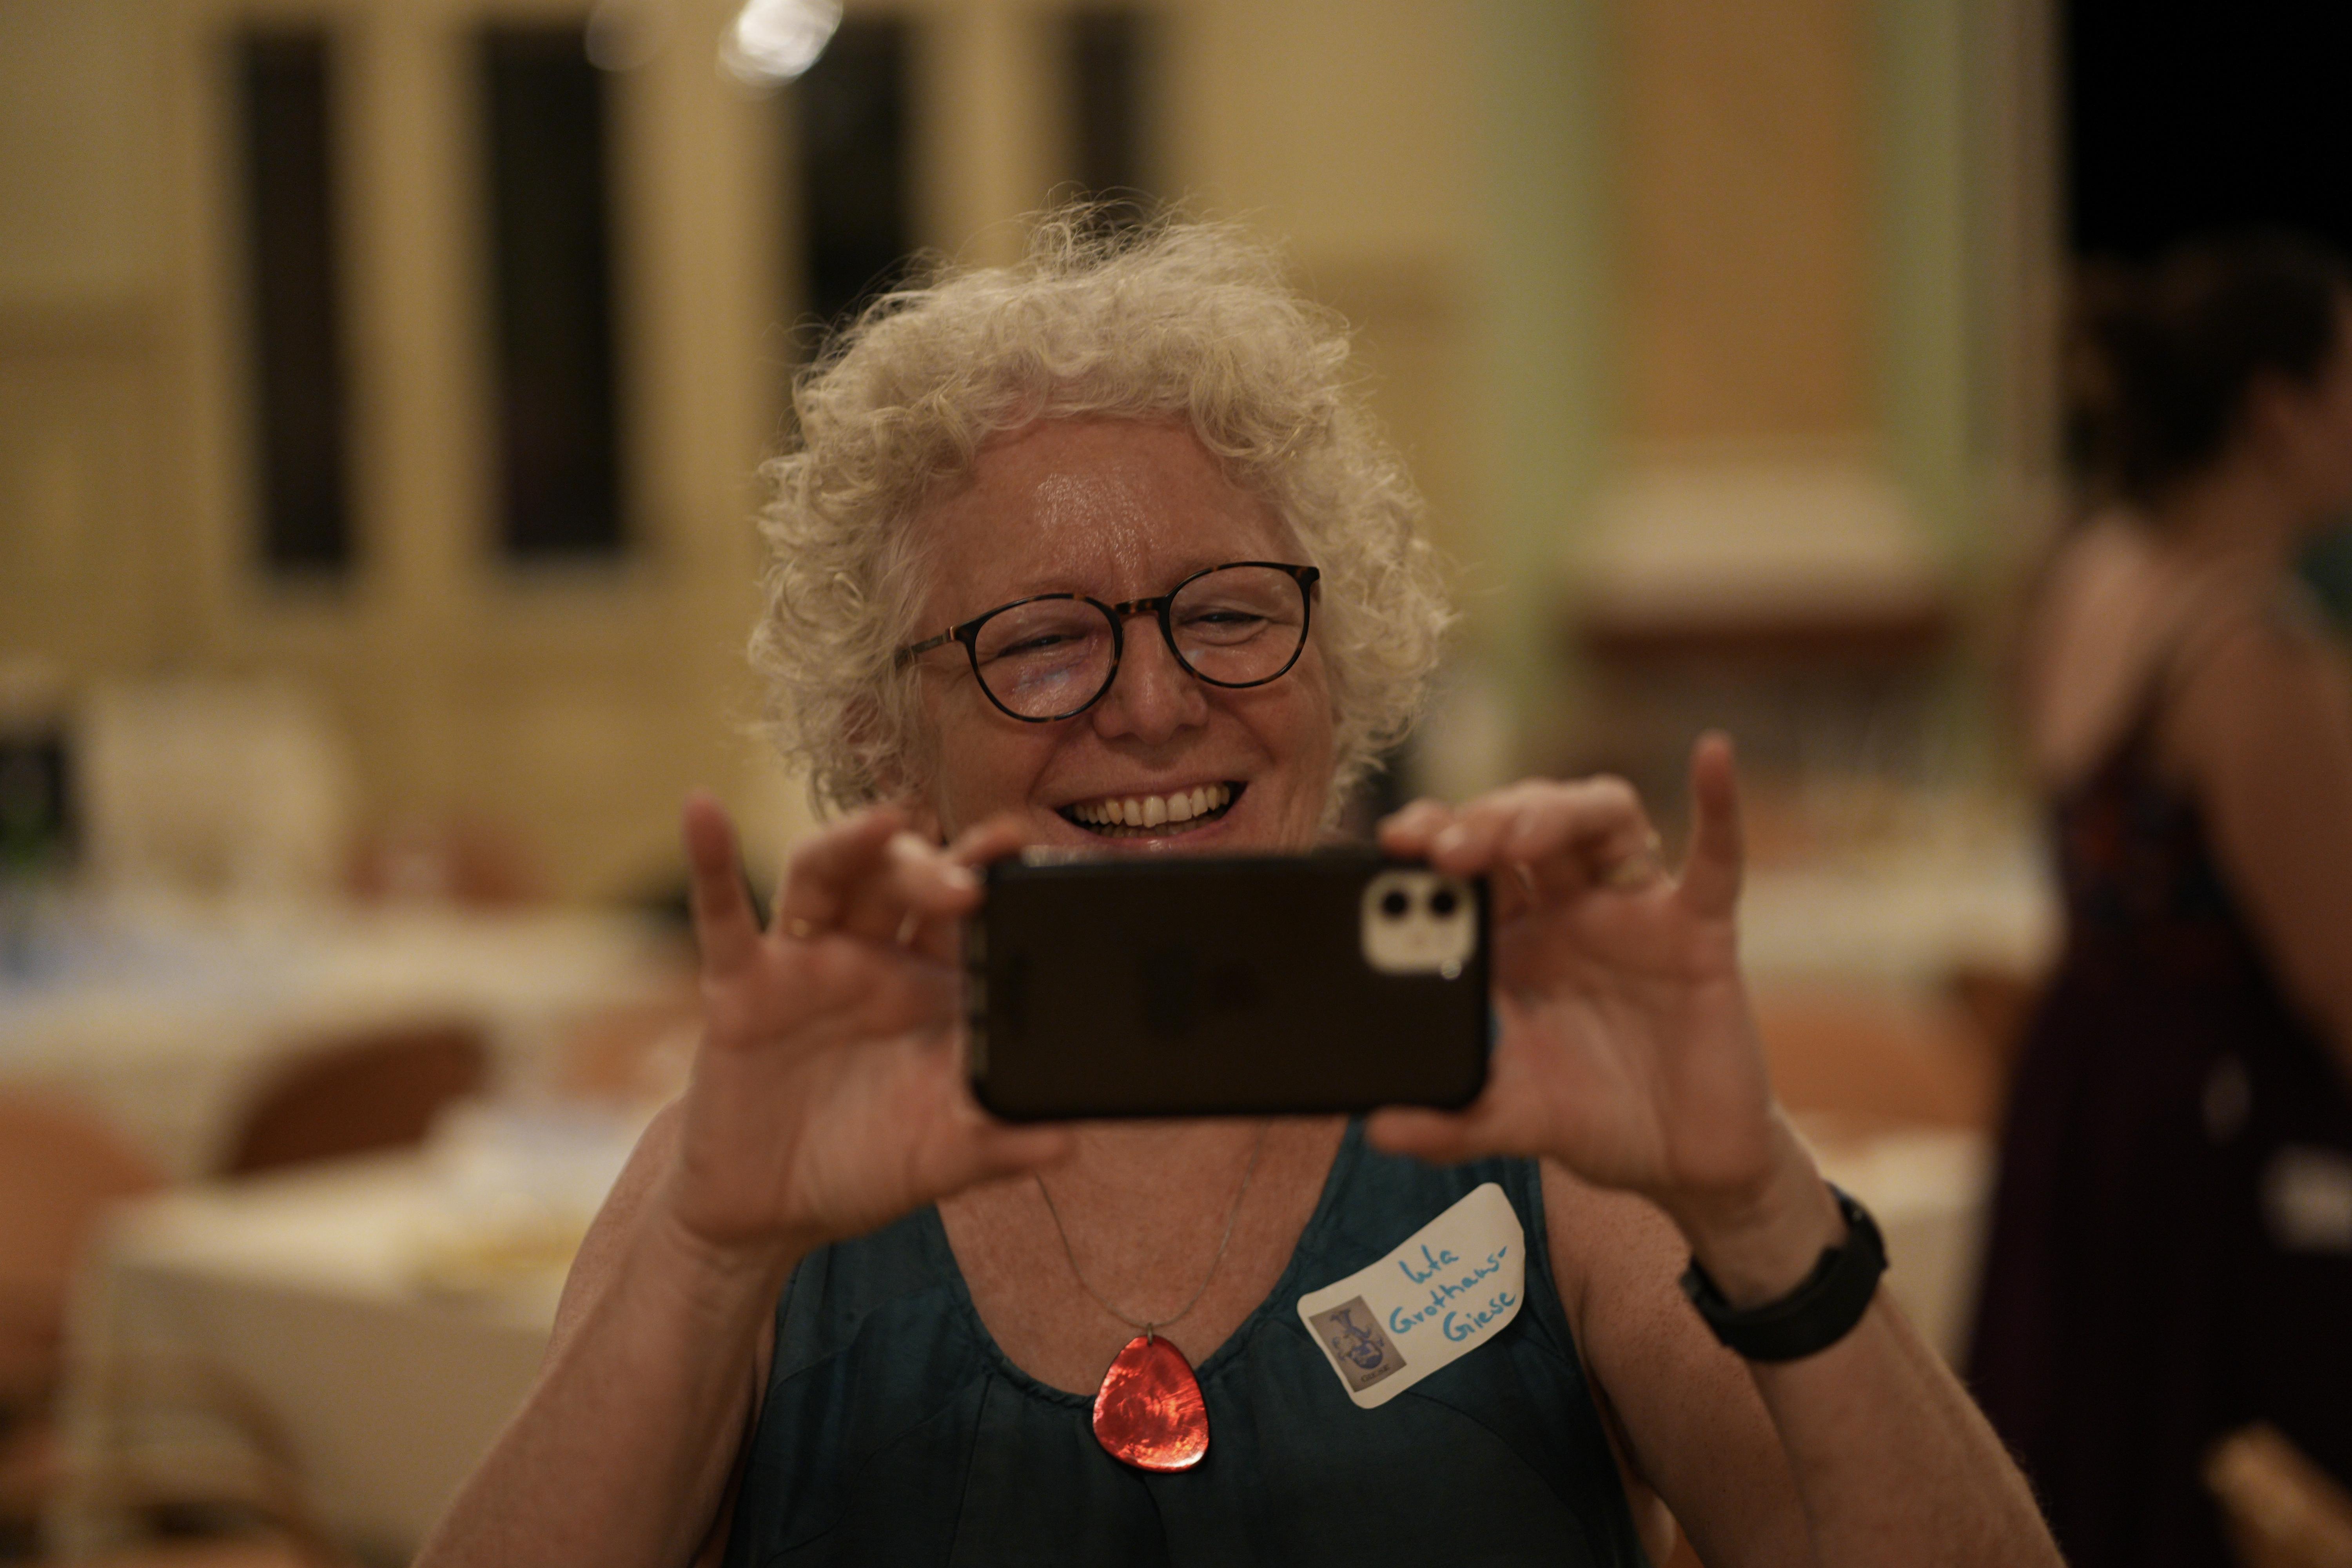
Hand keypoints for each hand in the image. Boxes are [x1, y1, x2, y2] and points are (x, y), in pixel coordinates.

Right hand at [662, 795, 1069, 1263]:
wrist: (768, 1212)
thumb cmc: (863, 1167)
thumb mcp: (941, 1159)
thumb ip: (1000, 1143)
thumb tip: (1067, 1138)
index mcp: (933, 984)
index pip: (969, 913)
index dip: (995, 874)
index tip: (1025, 848)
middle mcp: (873, 956)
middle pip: (902, 879)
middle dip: (935, 868)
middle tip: (968, 883)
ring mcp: (805, 963)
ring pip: (827, 876)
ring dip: (853, 843)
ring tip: (883, 823)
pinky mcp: (740, 986)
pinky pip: (723, 914)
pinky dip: (710, 862)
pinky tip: (702, 810)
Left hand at [1366, 735, 1782, 1217]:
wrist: (1685, 1164)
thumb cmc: (1597, 1121)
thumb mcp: (1512, 1121)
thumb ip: (1449, 1123)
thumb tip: (1377, 1128)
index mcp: (1512, 941)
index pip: (1465, 866)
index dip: (1430, 841)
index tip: (1392, 844)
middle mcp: (1569, 909)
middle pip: (1523, 825)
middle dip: (1481, 822)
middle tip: (1444, 849)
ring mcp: (1635, 912)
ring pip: (1599, 818)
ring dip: (1556, 810)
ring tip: (1519, 833)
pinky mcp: (1701, 931)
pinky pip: (1715, 857)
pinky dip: (1717, 805)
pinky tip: (1711, 755)